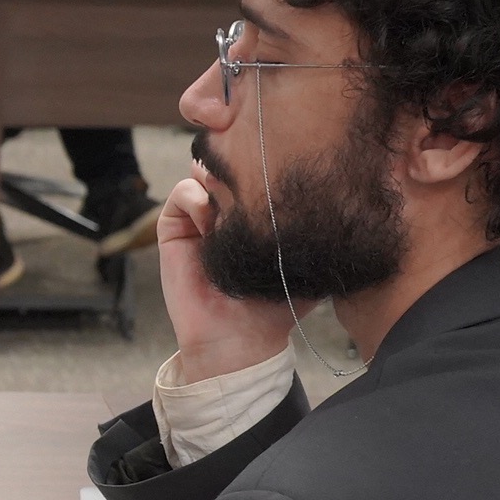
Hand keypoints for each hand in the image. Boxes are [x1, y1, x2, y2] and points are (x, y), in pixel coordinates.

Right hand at [157, 173, 293, 381]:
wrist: (239, 335)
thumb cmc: (274, 303)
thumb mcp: (304, 258)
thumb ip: (311, 223)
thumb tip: (326, 185)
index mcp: (255, 214)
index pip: (256, 170)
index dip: (263, 163)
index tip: (277, 171)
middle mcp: (225, 210)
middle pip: (228, 163)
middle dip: (239, 166)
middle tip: (254, 183)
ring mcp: (198, 217)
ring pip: (204, 170)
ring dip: (219, 184)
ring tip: (233, 212)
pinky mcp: (174, 227)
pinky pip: (182, 192)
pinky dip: (197, 199)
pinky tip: (212, 225)